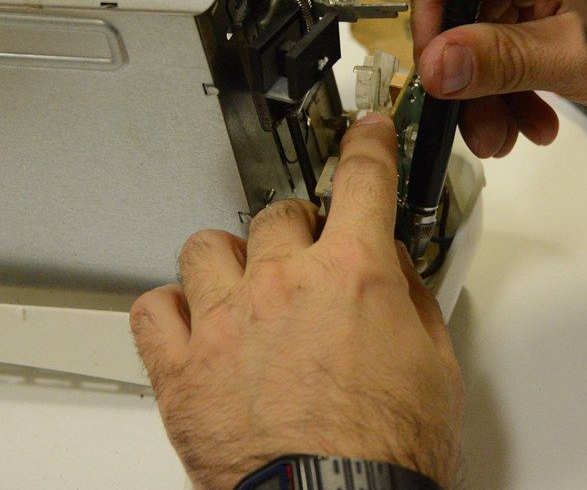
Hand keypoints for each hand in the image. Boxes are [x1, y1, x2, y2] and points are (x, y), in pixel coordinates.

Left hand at [130, 115, 462, 489]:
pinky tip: (191, 326)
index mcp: (352, 273)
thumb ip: (410, 303)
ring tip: (242, 292)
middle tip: (308, 264)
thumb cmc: (386, 452)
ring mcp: (224, 321)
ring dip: (228, 262)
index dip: (368, 146)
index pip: (362, 181)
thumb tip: (394, 272)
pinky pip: (152, 309)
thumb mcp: (435, 366)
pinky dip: (169, 311)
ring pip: (206, 247)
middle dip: (297, 232)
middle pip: (278, 214)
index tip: (366, 134)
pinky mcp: (180, 368)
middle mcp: (282, 283)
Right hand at [402, 0, 586, 156]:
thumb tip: (439, 65)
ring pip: (477, 27)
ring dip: (486, 88)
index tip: (440, 67)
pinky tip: (537, 118)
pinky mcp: (549, 3)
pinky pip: (506, 40)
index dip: (429, 4)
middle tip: (475, 125)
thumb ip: (504, 60)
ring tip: (509, 136)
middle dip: (460, 68)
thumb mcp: (584, 56)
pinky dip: (513, 82)